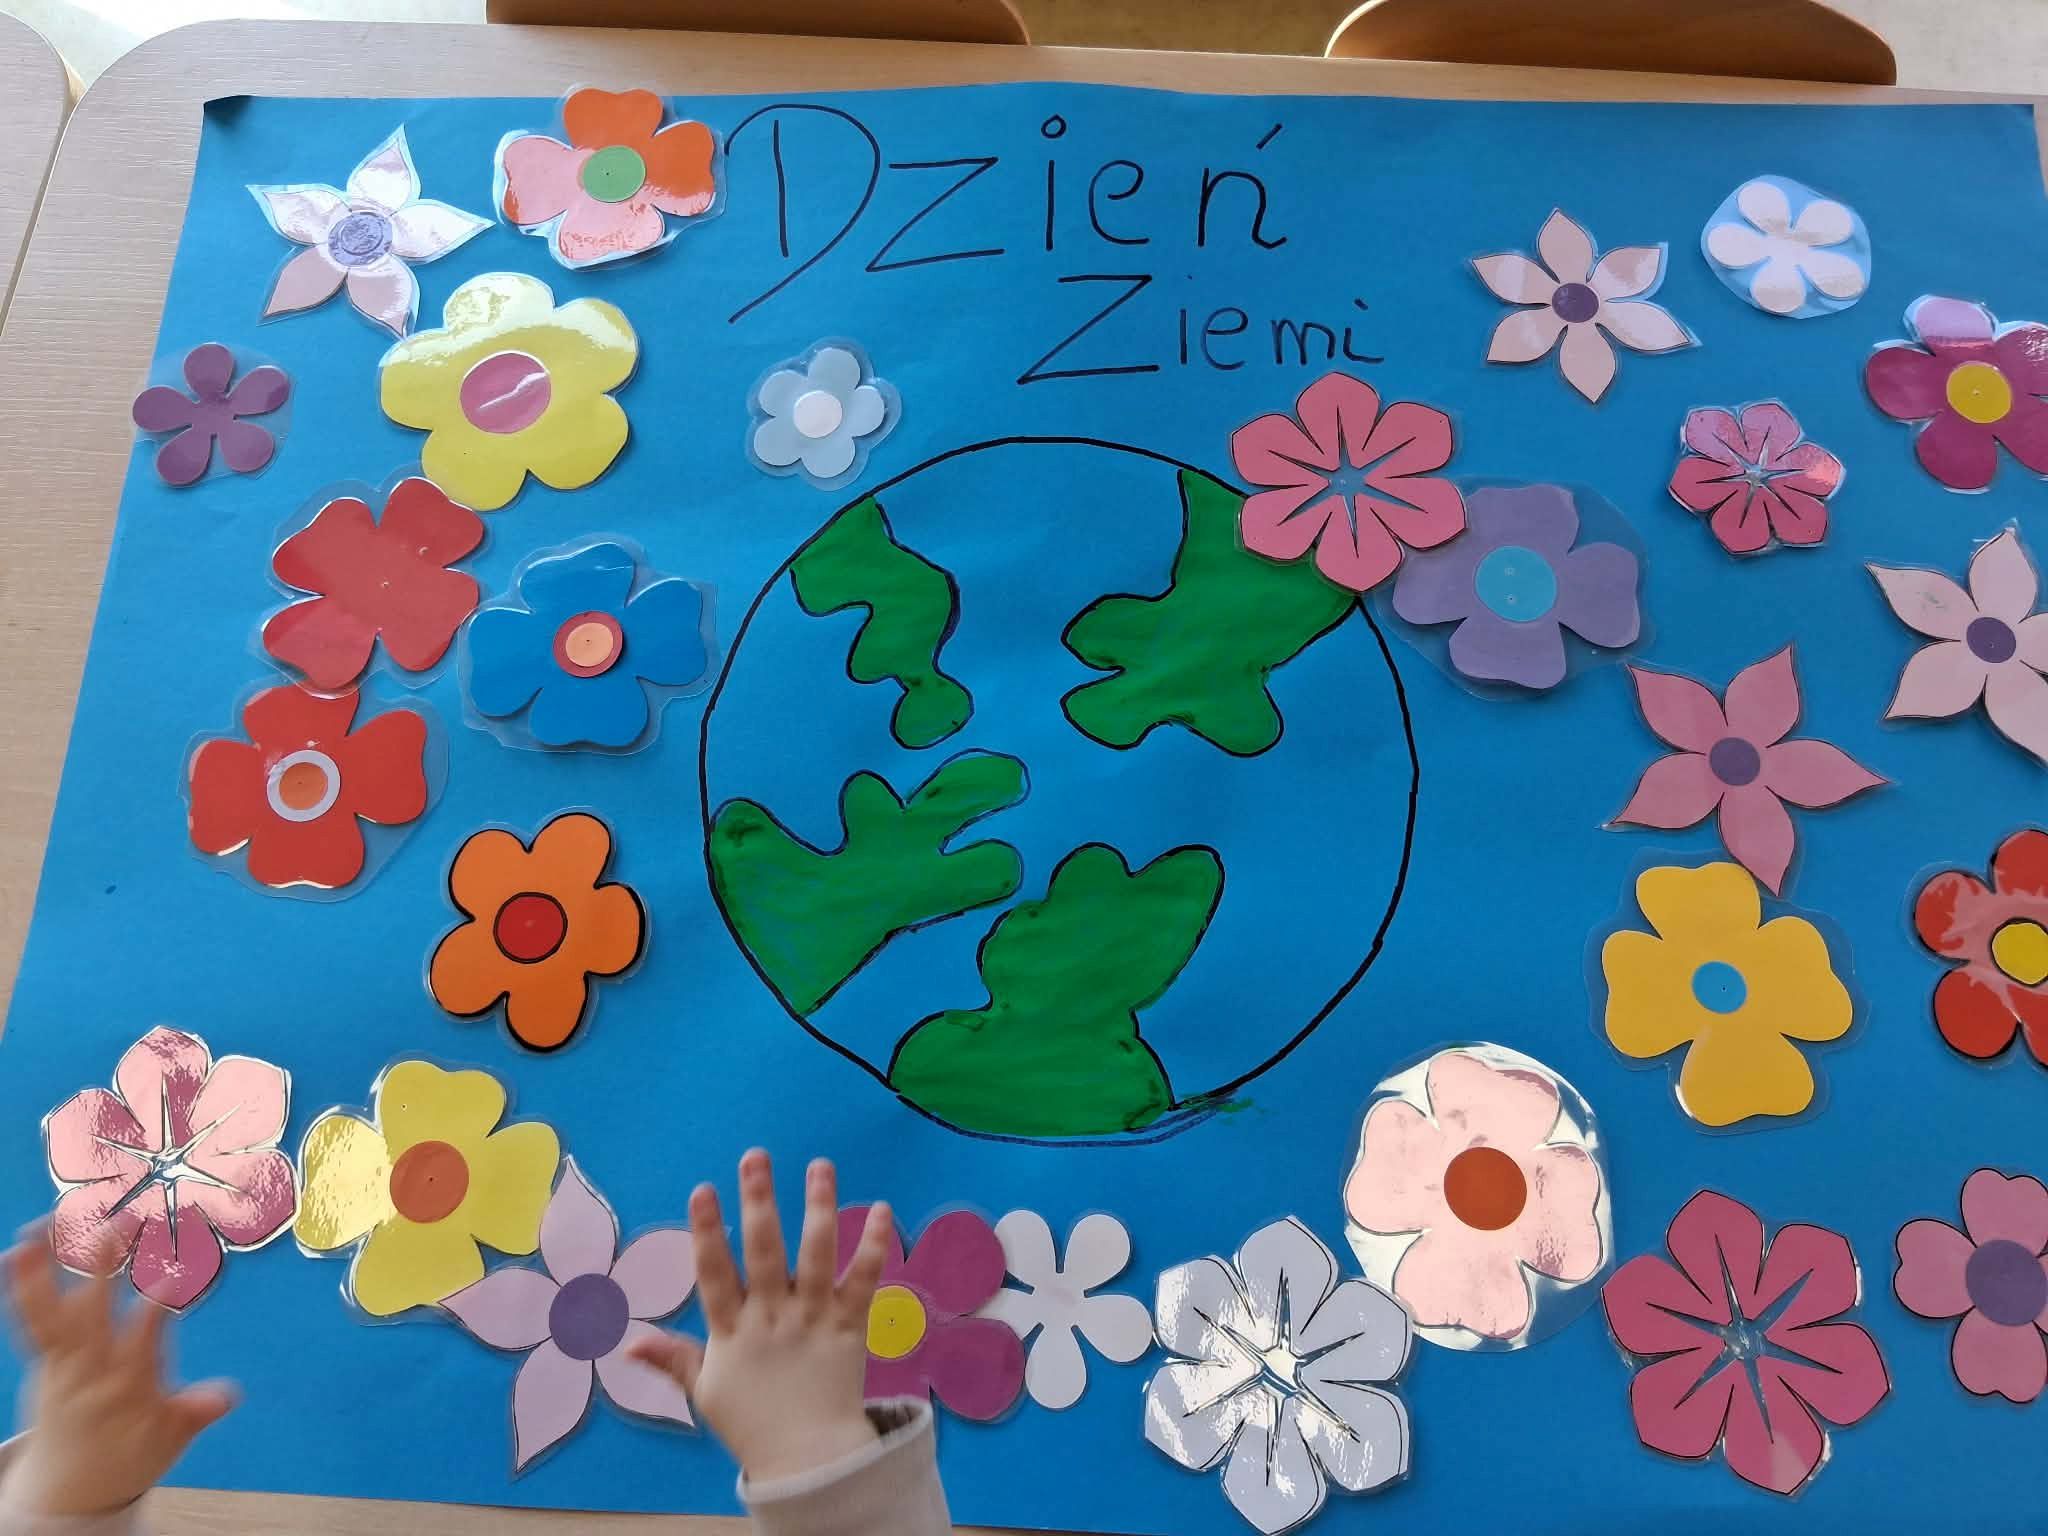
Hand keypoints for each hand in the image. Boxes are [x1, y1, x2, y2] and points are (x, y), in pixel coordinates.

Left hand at [0, 1228, 235, 1516]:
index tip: (167, 1280)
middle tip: (110, 1225)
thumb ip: (193, 1414)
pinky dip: (24, 1284)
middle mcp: (87, 1369)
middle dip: (98, 1271)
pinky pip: (29, 1320)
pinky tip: (20, 1249)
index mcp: (126, 1386)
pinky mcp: (43, 1361)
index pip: (141, 1341)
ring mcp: (59, 1364)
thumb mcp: (169, 1442)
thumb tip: (228, 1396)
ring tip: (40, 1226)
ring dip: (43, 1270)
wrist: (69, 1492)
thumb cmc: (128, 1459)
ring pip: (48, 1314)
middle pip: (90, 1315)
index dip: (154, 1310)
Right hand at [628, 1150, 892, 1484]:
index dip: (706, 1232)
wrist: (809, 1461)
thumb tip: (625, 1342)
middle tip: (756, 1157)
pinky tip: (879, 1209)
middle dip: (759, 1202)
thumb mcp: (705, 1390)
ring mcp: (813, 1320)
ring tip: (820, 1166)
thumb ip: (672, 1358)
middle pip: (764, 1253)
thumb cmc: (753, 1422)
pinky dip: (873, 1246)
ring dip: (819, 1207)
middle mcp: (773, 1318)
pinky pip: (864, 1282)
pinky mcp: (849, 1328)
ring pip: (817, 1256)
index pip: (714, 1274)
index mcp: (732, 1332)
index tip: (702, 1190)